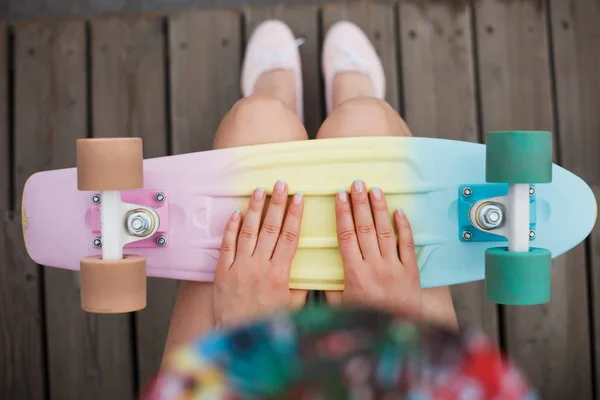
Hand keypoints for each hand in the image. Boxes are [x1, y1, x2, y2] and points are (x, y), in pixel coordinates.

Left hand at [213, 181, 306, 328]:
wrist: (238, 336)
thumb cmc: (268, 321)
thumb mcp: (292, 306)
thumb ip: (302, 285)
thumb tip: (311, 268)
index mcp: (280, 273)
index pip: (290, 237)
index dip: (295, 215)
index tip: (299, 197)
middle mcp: (260, 266)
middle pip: (271, 228)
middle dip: (277, 204)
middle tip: (281, 185)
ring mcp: (240, 267)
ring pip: (248, 232)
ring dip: (255, 209)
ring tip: (259, 191)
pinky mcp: (223, 271)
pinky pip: (227, 245)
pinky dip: (231, 228)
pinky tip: (236, 213)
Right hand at [326, 179, 420, 316]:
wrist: (400, 330)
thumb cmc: (366, 319)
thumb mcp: (340, 307)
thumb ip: (328, 289)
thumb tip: (313, 273)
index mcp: (354, 274)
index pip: (346, 237)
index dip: (342, 214)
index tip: (339, 196)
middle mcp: (374, 266)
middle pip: (365, 229)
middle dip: (359, 204)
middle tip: (356, 183)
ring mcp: (394, 266)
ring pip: (384, 232)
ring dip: (379, 209)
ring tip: (374, 189)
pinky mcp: (410, 269)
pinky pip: (407, 244)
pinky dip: (403, 227)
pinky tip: (398, 211)